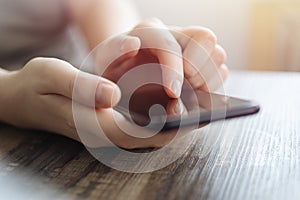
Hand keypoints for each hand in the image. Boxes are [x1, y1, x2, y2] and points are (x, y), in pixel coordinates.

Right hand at [0, 59, 187, 148]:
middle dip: (173, 129)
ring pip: (143, 136)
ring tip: (189, 110)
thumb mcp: (51, 76)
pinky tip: (167, 109)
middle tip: (198, 113)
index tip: (188, 118)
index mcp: (92, 124)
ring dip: (167, 126)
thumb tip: (112, 95)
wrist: (23, 99)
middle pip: (145, 139)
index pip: (137, 135)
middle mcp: (102, 134)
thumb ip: (81, 87)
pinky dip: (155, 121)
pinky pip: (136, 129)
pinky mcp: (105, 126)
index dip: (165, 129)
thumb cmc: (36, 86)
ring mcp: (104, 132)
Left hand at [95, 18, 227, 97]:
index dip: (174, 67)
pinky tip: (199, 95)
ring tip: (192, 92)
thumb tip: (130, 50)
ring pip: (218, 53)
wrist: (125, 74)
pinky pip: (220, 69)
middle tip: (185, 89)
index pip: (168, 42)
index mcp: (150, 32)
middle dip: (199, 68)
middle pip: (204, 38)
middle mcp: (174, 35)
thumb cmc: (116, 70)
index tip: (173, 91)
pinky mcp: (200, 64)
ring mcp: (190, 49)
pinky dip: (215, 85)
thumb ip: (111, 57)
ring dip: (210, 77)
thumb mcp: (105, 65)